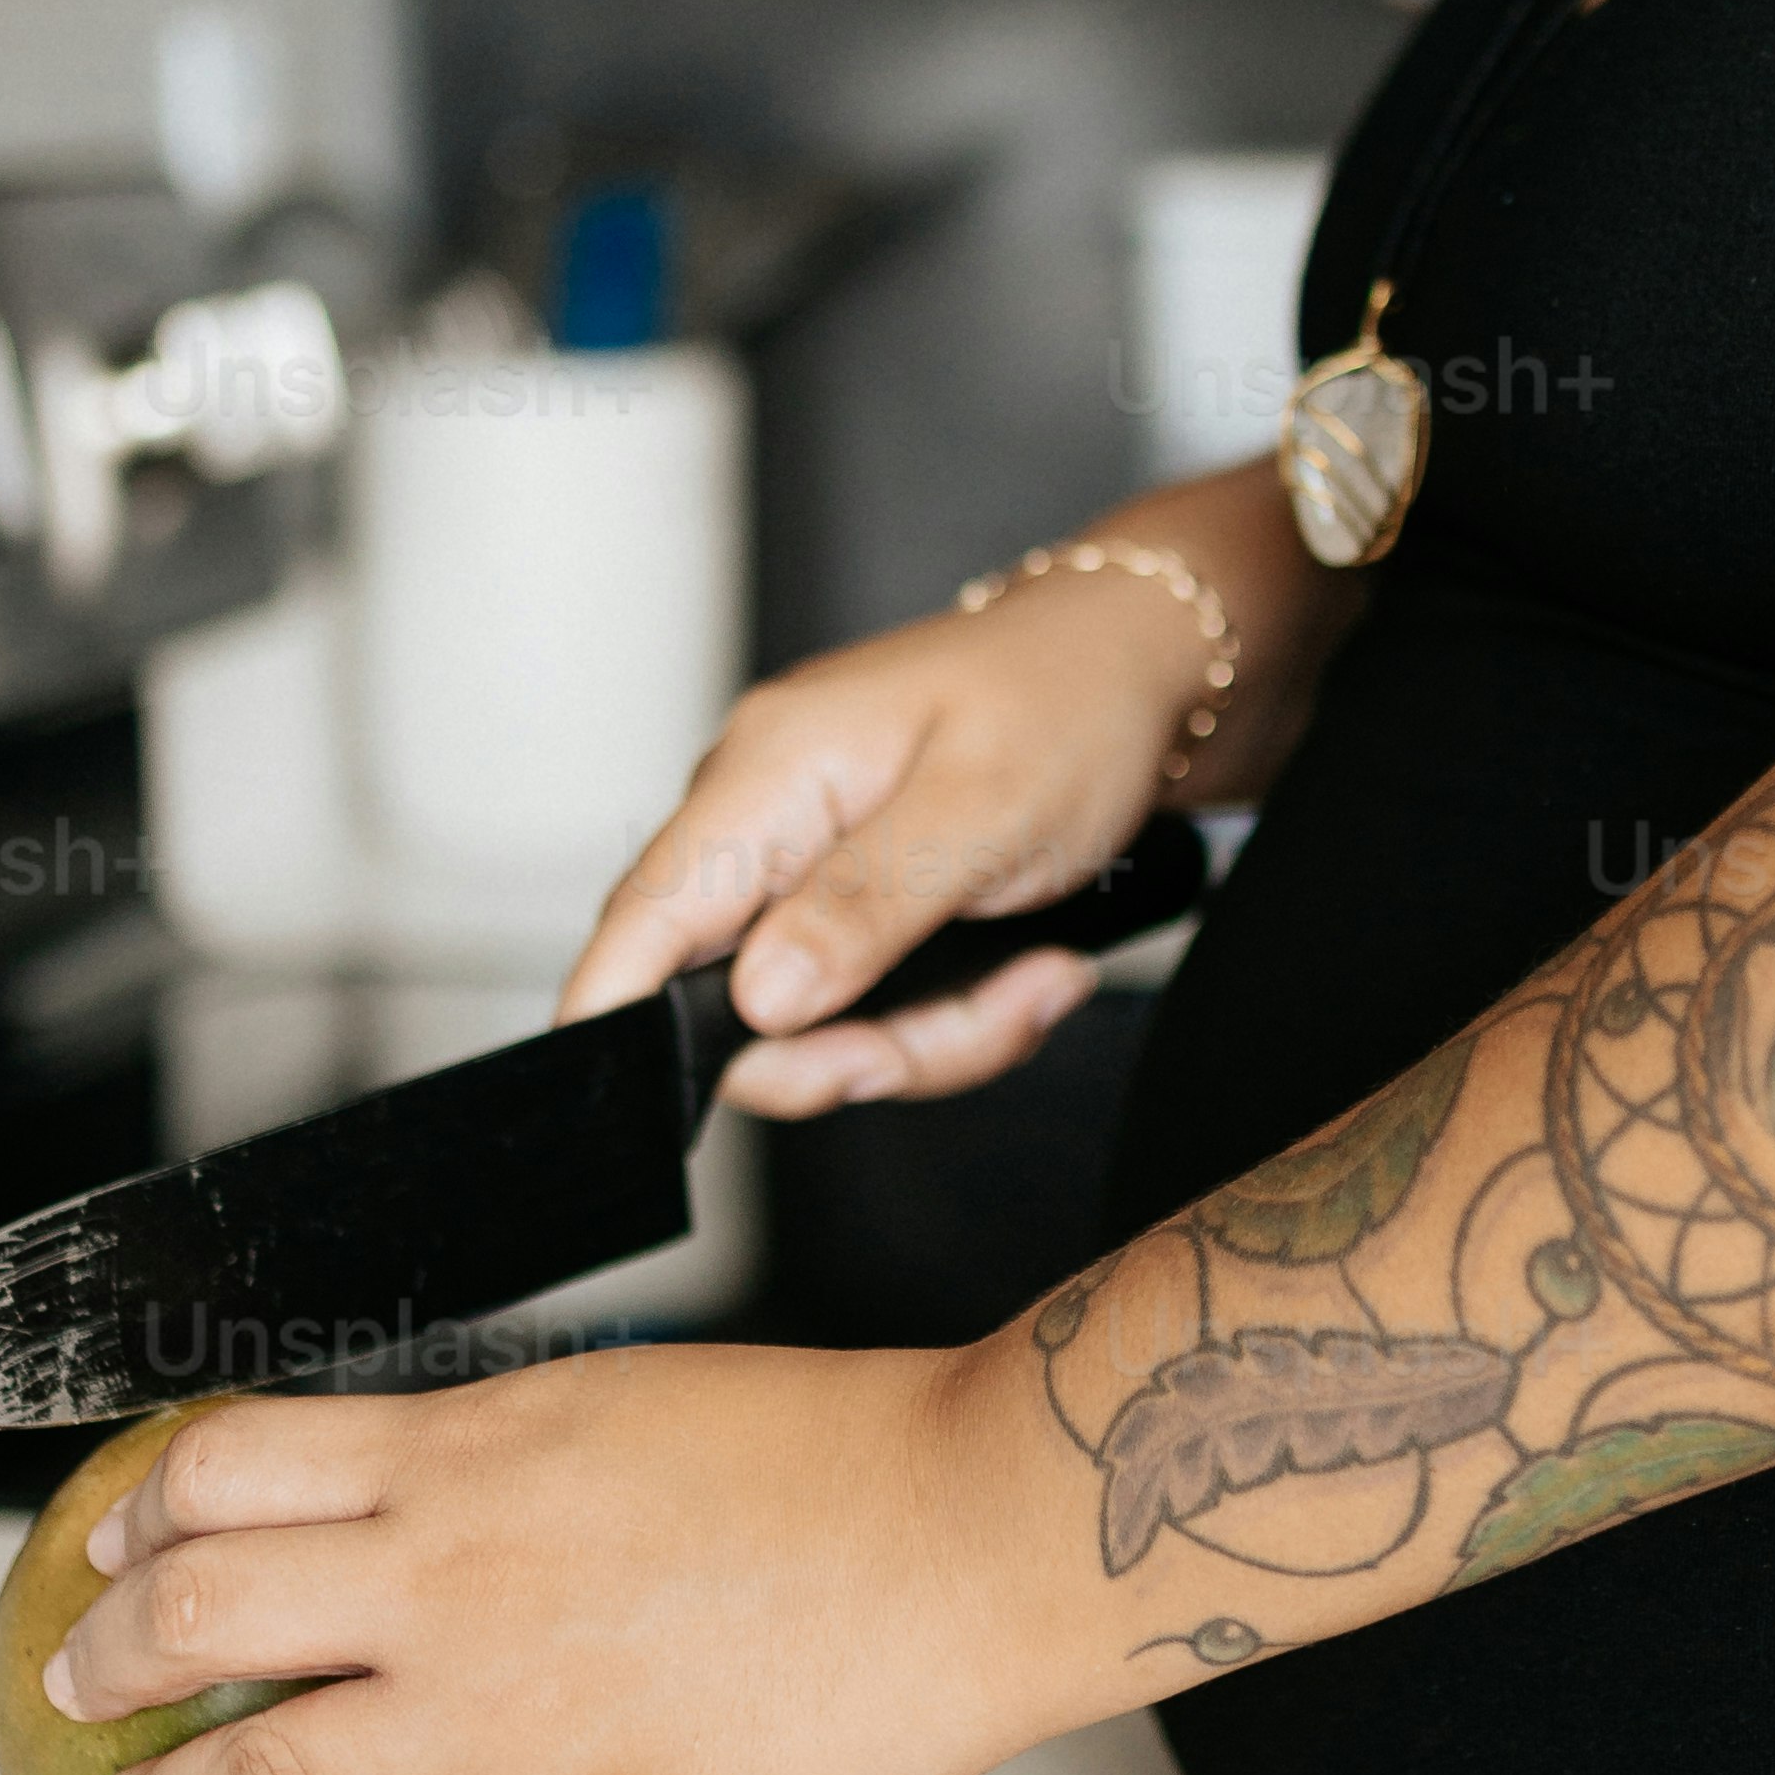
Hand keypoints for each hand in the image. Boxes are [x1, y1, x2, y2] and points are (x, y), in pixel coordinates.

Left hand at [38, 1350, 1094, 1774]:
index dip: (142, 1512)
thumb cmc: (825, 1456)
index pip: (222, 1466)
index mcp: (459, 1450)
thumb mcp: (608, 1403)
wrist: (955, 1539)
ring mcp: (495, 1713)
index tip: (115, 1540)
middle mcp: (445, 1575)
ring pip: (257, 1768)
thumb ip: (482, 1458)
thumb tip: (394, 1503)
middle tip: (79, 1678)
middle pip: (193, 1611)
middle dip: (105, 1653)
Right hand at [557, 476, 1291, 1120]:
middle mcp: (768, 819)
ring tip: (1038, 976)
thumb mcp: (985, 810)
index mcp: (767, 775)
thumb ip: (863, 905)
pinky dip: (960, 1010)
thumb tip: (759, 1000)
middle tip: (975, 1022)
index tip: (654, 1111)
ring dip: (939, 1032)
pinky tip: (1032, 965)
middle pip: (738, 1007)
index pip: (640, 922)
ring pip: (820, 1026)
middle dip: (863, 1049)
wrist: (1152, 663)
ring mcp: (813, 865)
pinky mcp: (861, 902)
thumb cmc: (1074, 699)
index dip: (623, 1027)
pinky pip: (876, 1006)